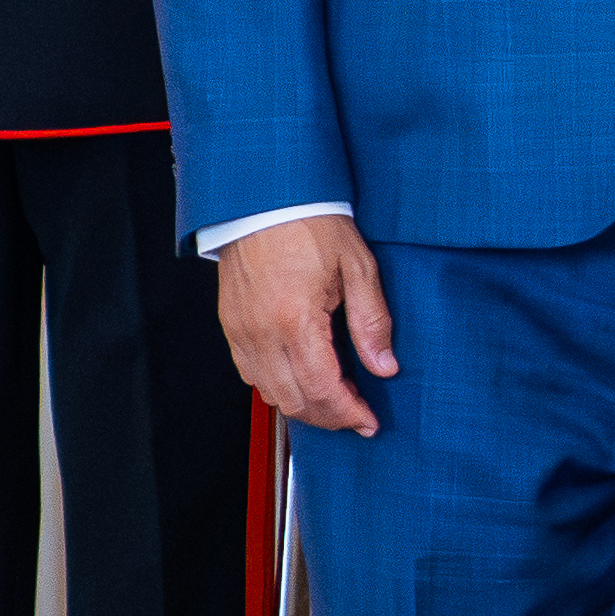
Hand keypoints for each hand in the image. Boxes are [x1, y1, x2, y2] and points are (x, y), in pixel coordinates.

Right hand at [217, 213, 398, 436]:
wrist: (268, 194)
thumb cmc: (311, 221)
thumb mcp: (358, 266)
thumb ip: (372, 322)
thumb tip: (384, 365)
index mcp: (295, 320)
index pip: (323, 390)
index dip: (349, 414)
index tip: (368, 420)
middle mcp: (262, 332)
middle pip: (294, 402)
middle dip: (329, 417)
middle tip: (356, 414)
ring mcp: (241, 330)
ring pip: (270, 394)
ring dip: (303, 406)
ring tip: (333, 398)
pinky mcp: (231, 324)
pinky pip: (250, 373)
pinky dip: (277, 387)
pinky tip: (300, 377)